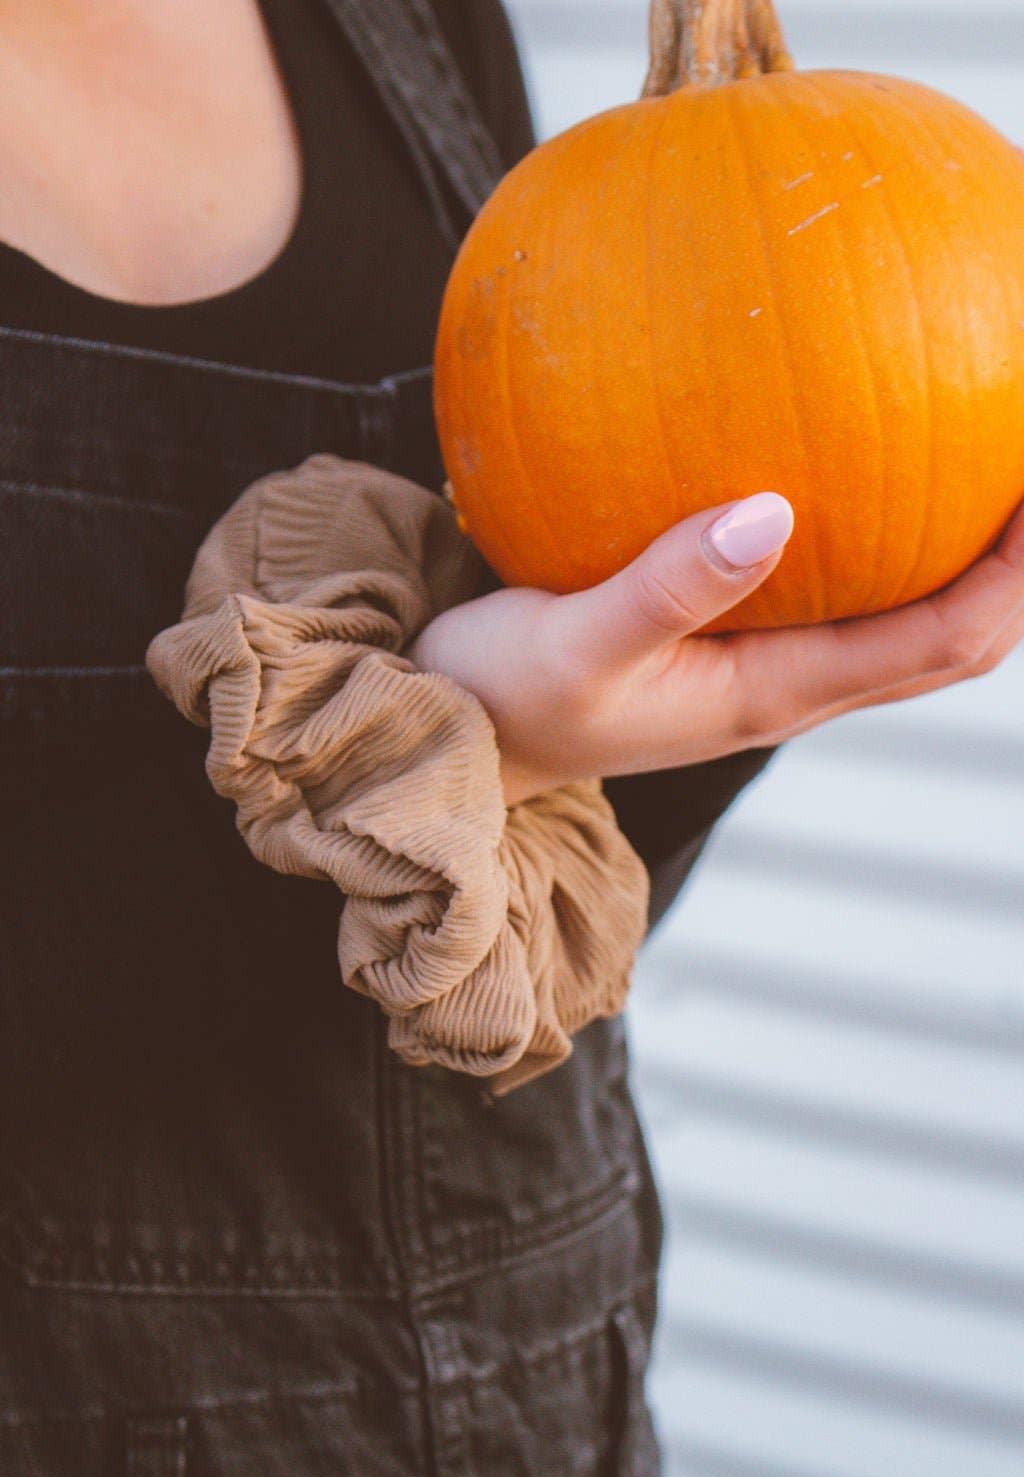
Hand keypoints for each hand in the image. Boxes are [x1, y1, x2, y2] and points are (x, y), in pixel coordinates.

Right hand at [406, 491, 1023, 805]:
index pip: (946, 642)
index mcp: (774, 693)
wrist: (456, 735)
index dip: (1020, 573)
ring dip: (960, 550)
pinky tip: (844, 454)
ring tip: (977, 446)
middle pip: (952, 636)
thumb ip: (667, 586)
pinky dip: (874, 533)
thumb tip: (772, 510)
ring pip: (902, 615)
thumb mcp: (574, 644)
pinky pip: (834, 587)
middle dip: (1016, 562)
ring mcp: (762, 664)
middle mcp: (789, 685)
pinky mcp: (728, 636)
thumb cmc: (503, 699)